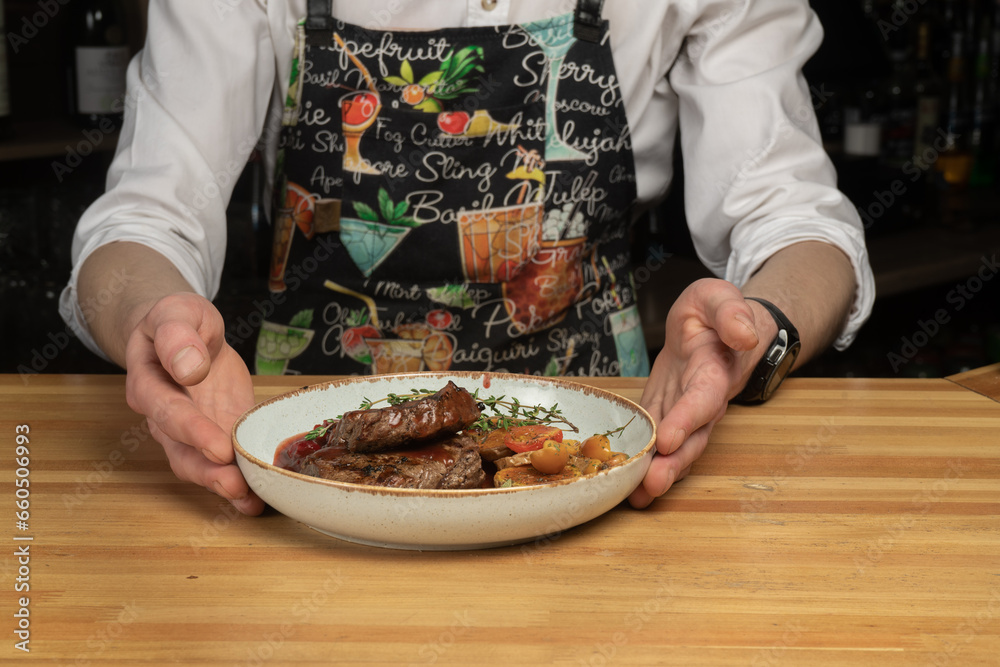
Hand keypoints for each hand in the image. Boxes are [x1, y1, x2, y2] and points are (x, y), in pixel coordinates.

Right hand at [124, 293, 263, 514]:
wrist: (185, 333)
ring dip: (223, 485)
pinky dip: (239, 483)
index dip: (191, 431)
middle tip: (237, 485)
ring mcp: (188, 433)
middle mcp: (164, 417)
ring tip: (250, 499)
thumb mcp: (177, 312)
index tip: (217, 446)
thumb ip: (177, 335)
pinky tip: (260, 498)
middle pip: (180, 451)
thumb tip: (188, 366)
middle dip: (208, 472)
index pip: (166, 411)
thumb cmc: (179, 321)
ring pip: (199, 466)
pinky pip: (222, 464)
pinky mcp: (214, 437)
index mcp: (148, 383)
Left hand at [630, 278, 770, 507]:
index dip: (688, 419)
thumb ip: (731, 312)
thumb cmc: (714, 314)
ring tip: (636, 497)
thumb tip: (743, 334)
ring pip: (677, 449)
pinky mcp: (665, 416)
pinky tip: (627, 489)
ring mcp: (685, 413)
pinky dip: (644, 465)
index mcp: (714, 370)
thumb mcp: (719, 297)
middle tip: (651, 484)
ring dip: (658, 472)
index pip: (703, 398)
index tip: (670, 439)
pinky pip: (658, 444)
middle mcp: (703, 401)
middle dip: (673, 463)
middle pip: (693, 438)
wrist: (712, 329)